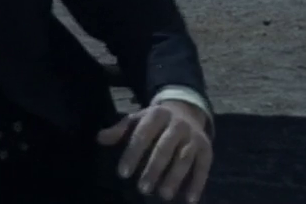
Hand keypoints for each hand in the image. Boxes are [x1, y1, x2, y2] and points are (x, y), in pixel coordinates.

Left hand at [96, 100, 212, 202]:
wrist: (185, 110)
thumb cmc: (154, 121)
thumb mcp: (137, 120)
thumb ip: (120, 131)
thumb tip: (99, 138)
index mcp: (157, 114)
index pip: (143, 134)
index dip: (133, 153)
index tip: (123, 173)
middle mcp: (178, 124)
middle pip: (165, 147)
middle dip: (154, 168)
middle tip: (142, 189)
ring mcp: (194, 136)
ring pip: (184, 157)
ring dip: (175, 177)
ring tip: (164, 195)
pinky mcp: (206, 148)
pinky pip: (203, 167)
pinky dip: (198, 183)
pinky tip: (189, 200)